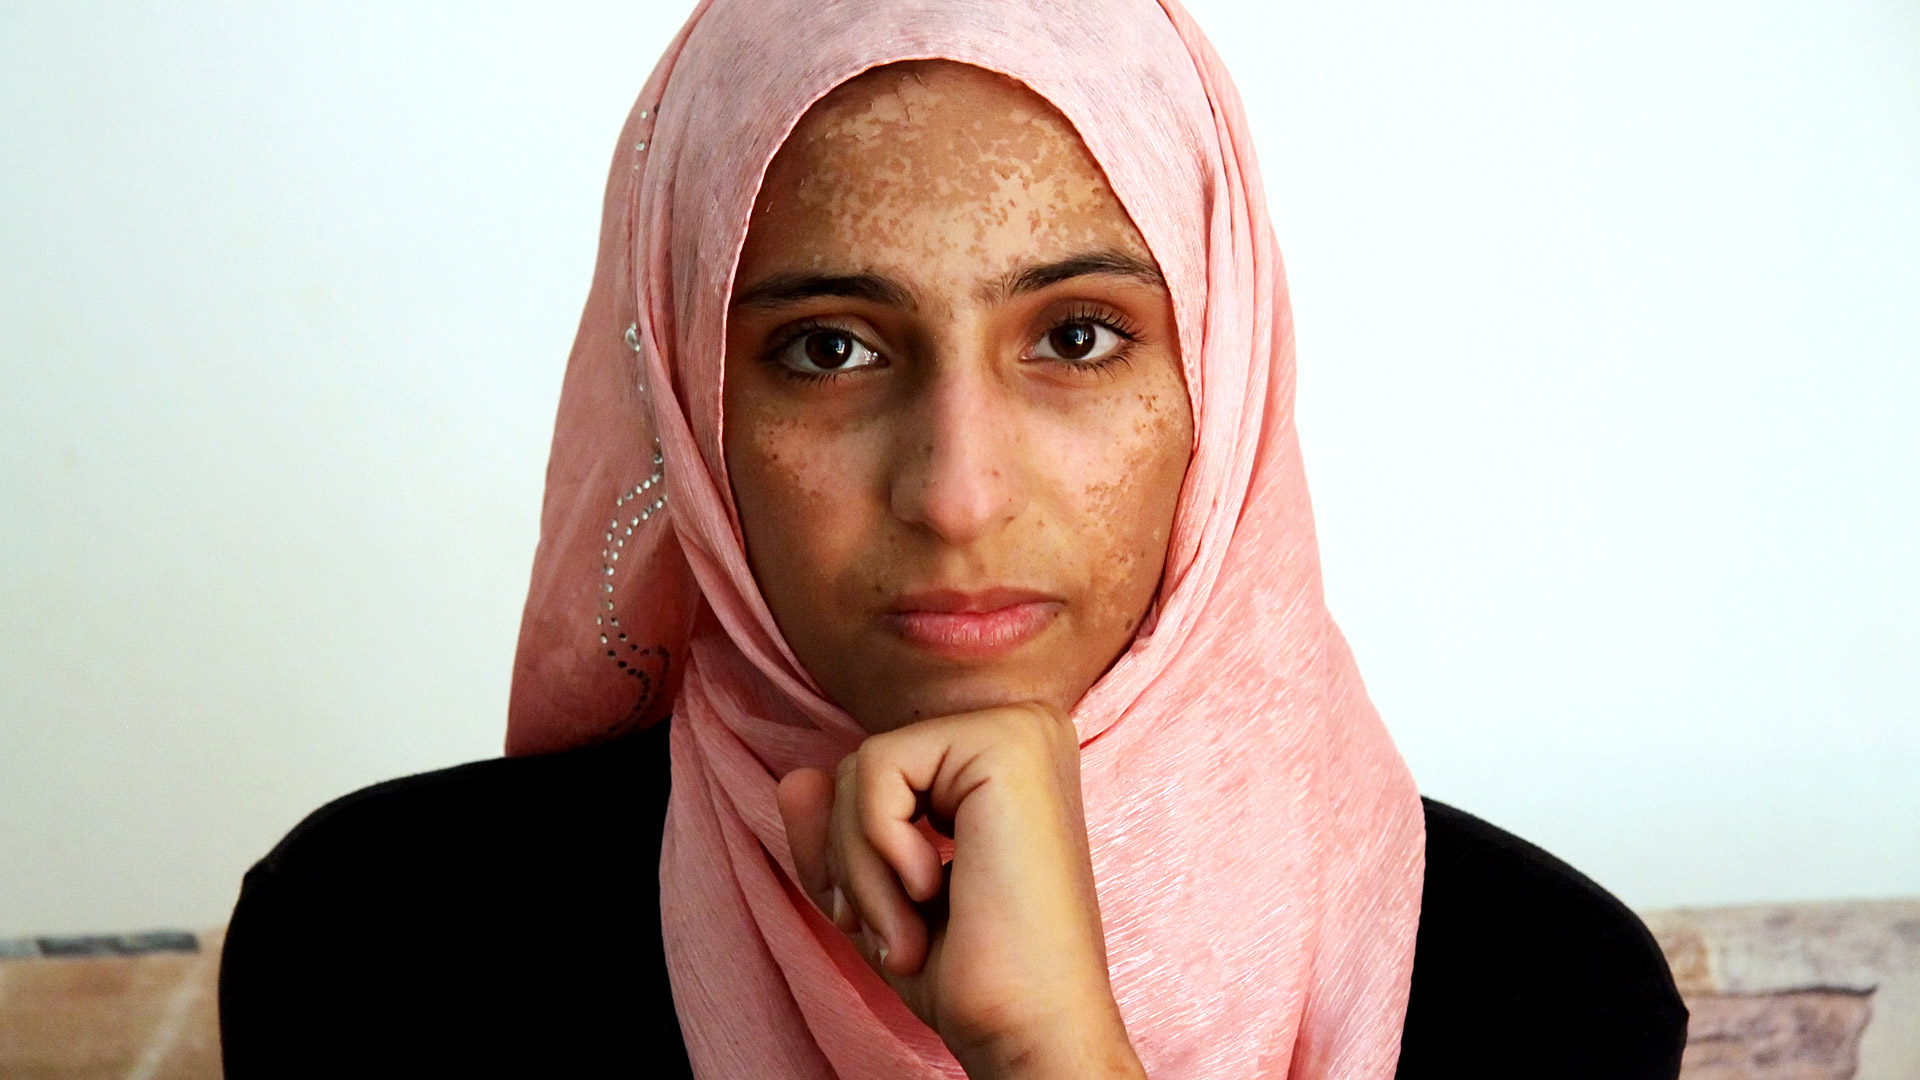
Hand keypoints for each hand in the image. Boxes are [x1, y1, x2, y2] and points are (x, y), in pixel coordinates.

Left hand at [778, 703, 1145, 1079]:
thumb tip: (794, 778)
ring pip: (860, 768)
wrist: (1030, 1029)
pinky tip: (932, 892)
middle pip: (861, 766)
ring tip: (913, 927)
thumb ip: (837, 833)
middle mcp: (1023, 728)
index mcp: (1004, 760)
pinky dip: (876, 850)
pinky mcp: (1007, 743)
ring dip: (861, 868)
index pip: (874, 776)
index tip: (884, 924)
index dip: (851, 854)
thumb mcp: (879, 895)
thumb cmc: (970, 971)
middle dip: (850, 860)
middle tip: (899, 932)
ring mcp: (1020, 728)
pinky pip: (875, 768)